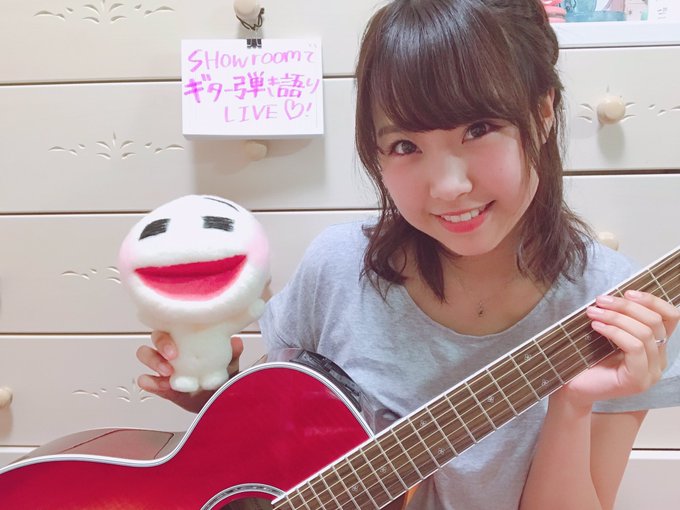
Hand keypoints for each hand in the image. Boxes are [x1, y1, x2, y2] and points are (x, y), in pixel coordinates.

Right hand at [136, 331, 243, 413]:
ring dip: (153, 361)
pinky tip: (150, 383)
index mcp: (187, 338)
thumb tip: (236, 343)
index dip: (174, 328)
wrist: (219, 399)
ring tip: (166, 373)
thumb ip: (233, 354)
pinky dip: (149, 382)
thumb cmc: (221, 375)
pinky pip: (149, 381)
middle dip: (161, 345)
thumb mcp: (230, 364)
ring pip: (147, 355)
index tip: (179, 342)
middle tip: (173, 357)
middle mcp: (173, 349)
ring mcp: (164, 367)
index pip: (173, 324)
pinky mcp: (162, 386)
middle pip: (157, 337)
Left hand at [557, 290, 678, 408]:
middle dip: (626, 306)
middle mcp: (659, 361)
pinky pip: (635, 347)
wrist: (572, 388)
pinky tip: (596, 326)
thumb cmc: (587, 360)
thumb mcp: (609, 334)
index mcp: (656, 347)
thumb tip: (622, 294)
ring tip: (593, 312)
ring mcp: (651, 373)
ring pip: (644, 333)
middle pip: (655, 322)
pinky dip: (614, 332)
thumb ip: (622, 319)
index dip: (653, 301)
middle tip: (600, 300)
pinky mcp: (638, 380)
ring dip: (616, 317)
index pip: (670, 318)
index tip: (627, 292)